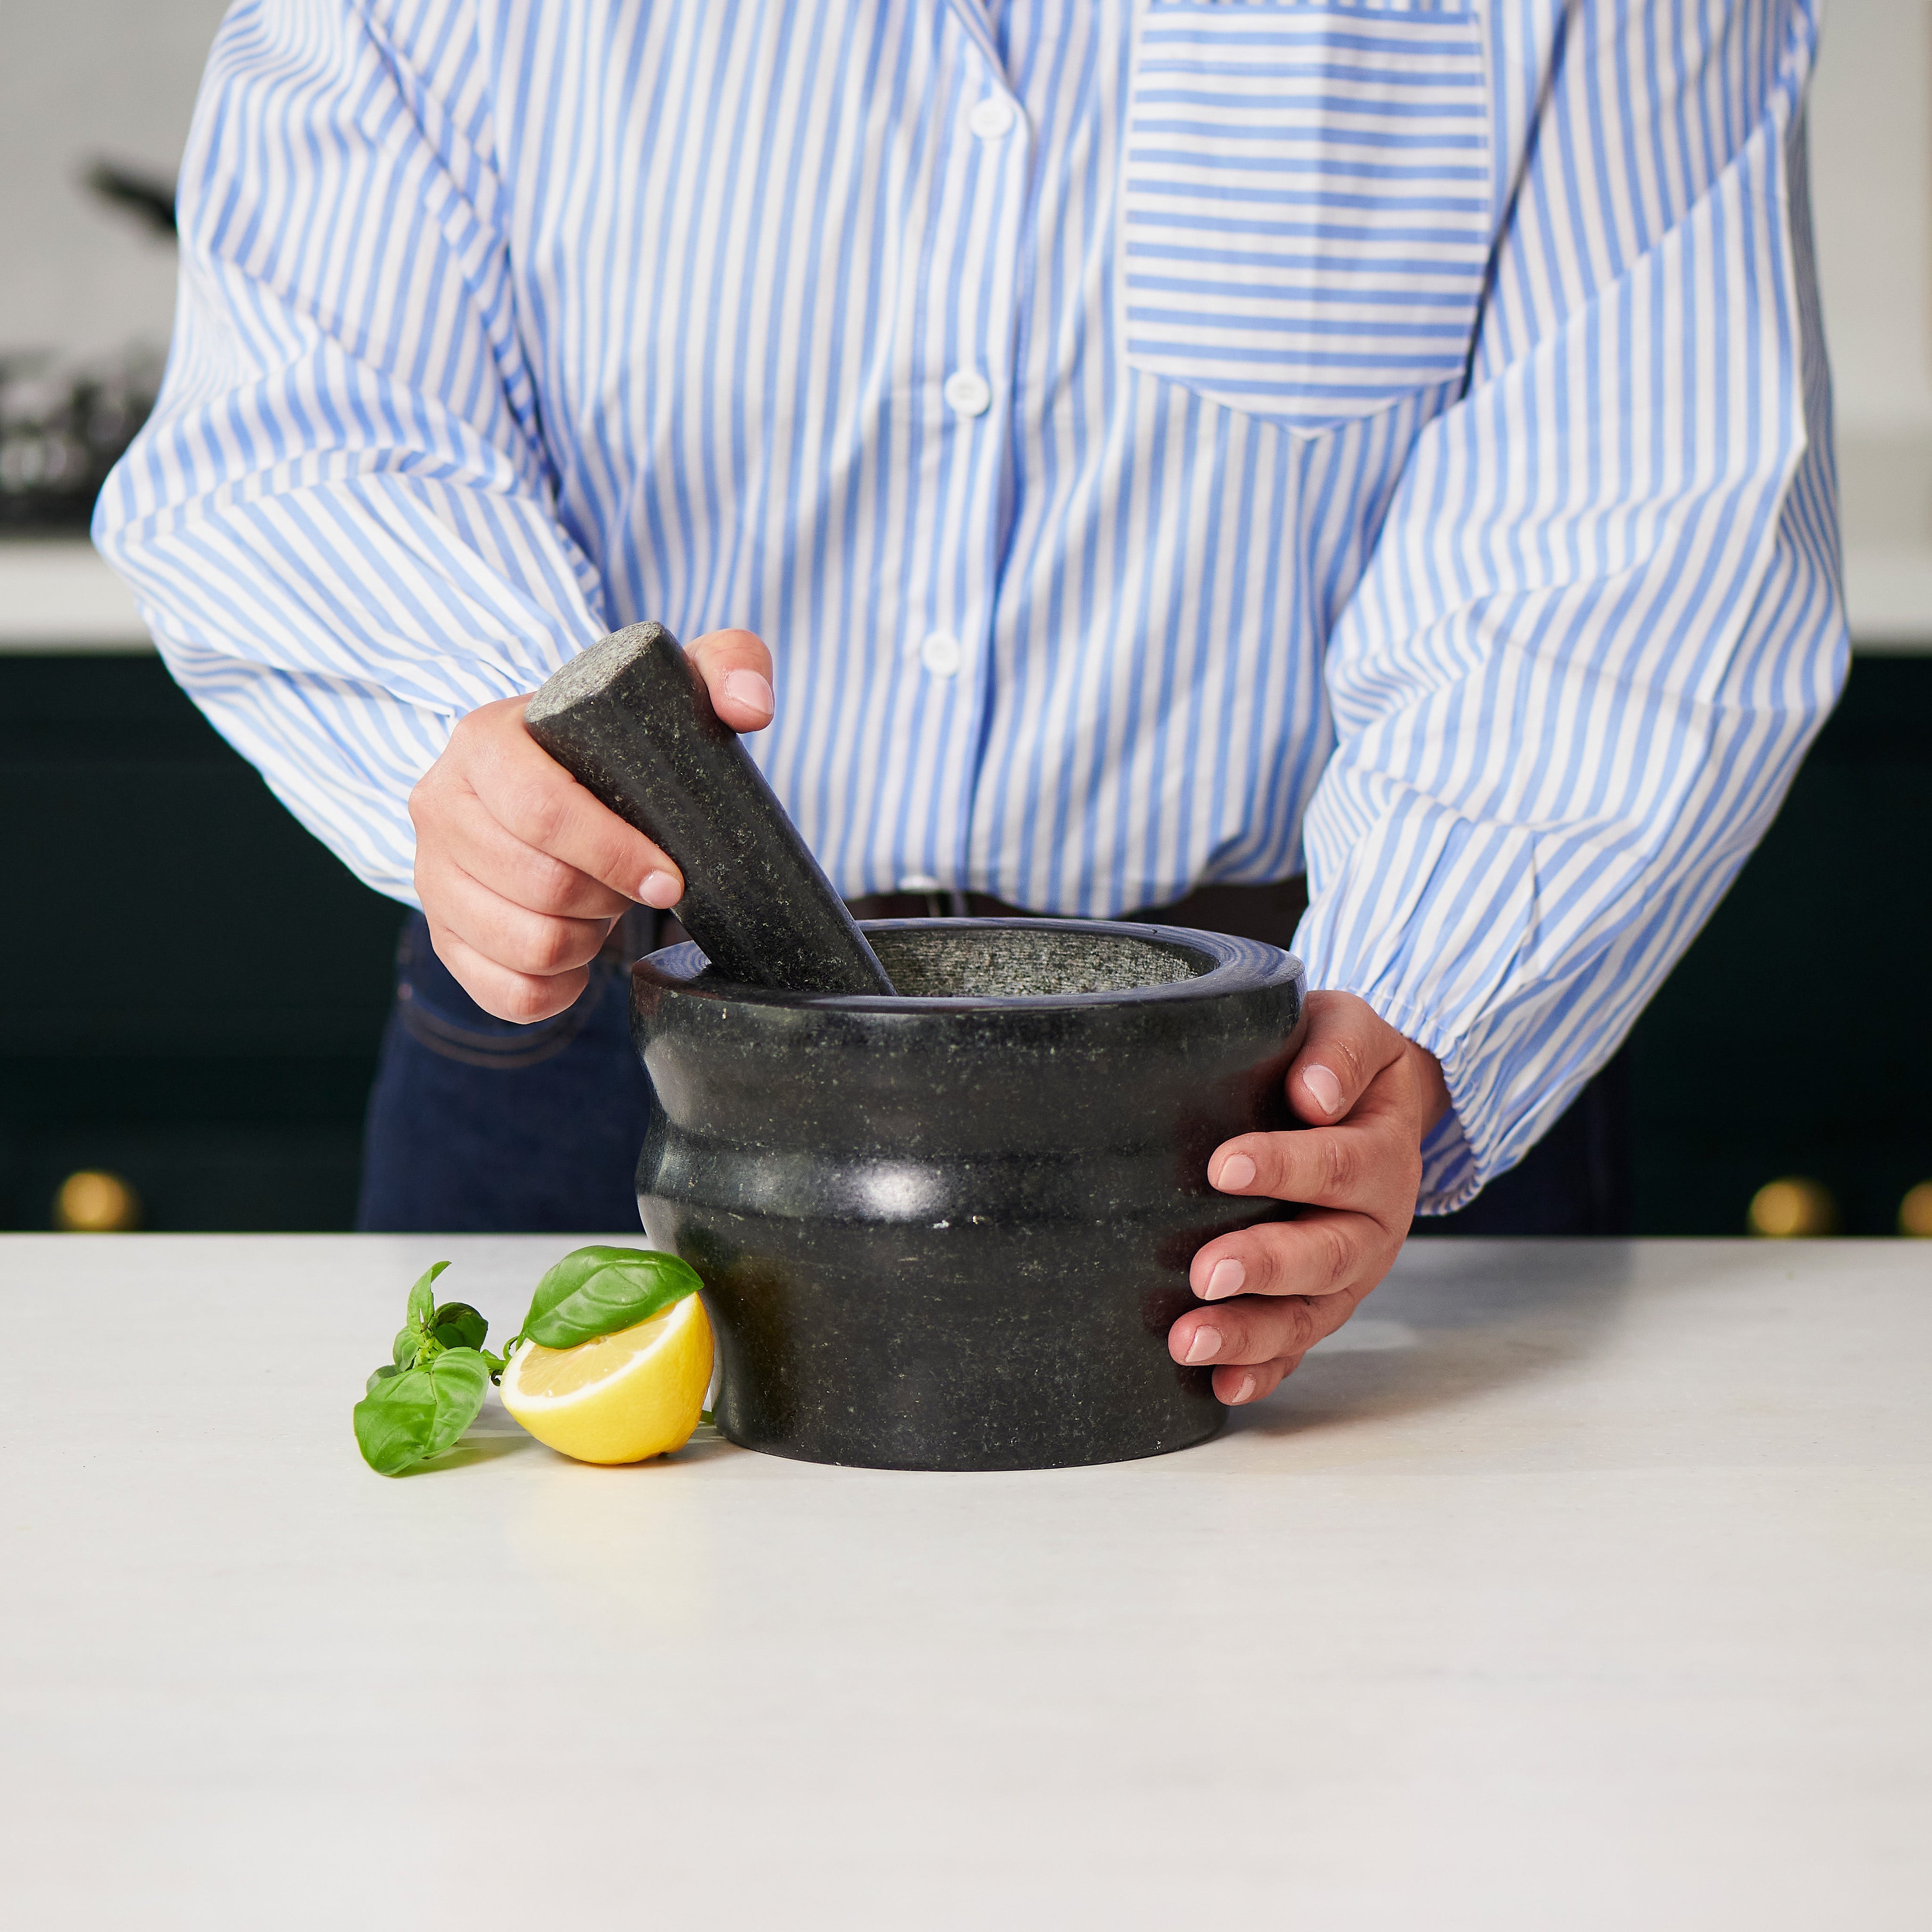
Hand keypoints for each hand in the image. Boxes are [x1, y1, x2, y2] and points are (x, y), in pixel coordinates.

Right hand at [408, 628, 774, 1020]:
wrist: (553, 778)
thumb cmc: (617, 742)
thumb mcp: (674, 689)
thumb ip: (728, 668)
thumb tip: (748, 709)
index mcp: (484, 740)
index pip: (542, 811)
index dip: (616, 855)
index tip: (672, 877)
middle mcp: (440, 805)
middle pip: (538, 885)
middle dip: (610, 899)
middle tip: (644, 886)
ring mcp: (433, 876)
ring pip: (526, 945)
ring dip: (588, 942)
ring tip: (609, 910)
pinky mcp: (444, 937)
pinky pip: (508, 993)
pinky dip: (560, 988)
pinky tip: (583, 956)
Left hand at [1167, 990, 1451, 1405]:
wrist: (1359, 1096)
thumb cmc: (1337, 1062)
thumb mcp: (1352, 1028)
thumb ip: (1339, 1050)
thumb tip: (1314, 1092)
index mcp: (1382, 1154)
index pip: (1337, 1162)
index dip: (1284, 1165)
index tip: (1223, 1165)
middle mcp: (1371, 1225)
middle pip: (1325, 1253)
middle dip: (1264, 1266)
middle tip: (1204, 1273)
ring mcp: (1345, 1275)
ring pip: (1306, 1315)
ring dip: (1249, 1335)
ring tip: (1188, 1343)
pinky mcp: (1315, 1304)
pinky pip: (1294, 1348)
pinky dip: (1261, 1371)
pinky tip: (1221, 1389)